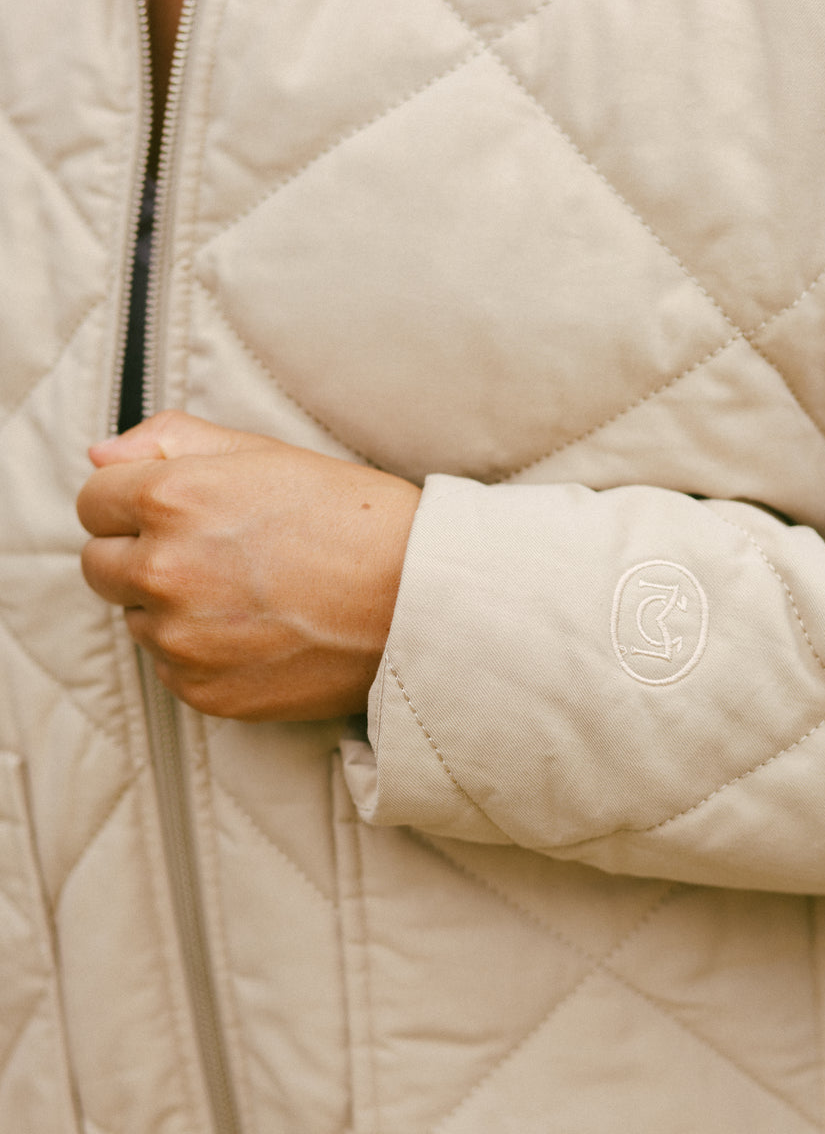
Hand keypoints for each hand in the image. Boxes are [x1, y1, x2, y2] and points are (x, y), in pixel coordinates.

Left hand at [77, 411, 419, 720]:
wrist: (421, 601)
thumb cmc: (355, 518)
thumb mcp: (265, 454)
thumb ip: (170, 441)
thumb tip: (100, 459)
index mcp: (172, 497)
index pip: (93, 501)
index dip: (133, 502)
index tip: (173, 510)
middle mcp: (164, 571)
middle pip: (99, 565)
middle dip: (139, 554)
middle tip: (211, 552)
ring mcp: (183, 639)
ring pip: (137, 619)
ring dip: (170, 606)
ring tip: (244, 593)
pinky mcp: (206, 692)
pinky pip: (171, 668)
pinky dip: (199, 652)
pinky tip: (256, 631)